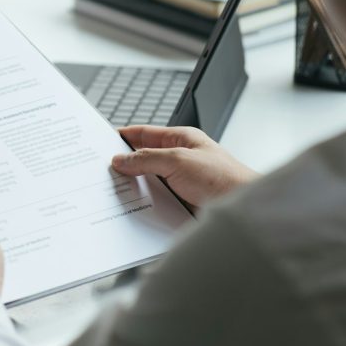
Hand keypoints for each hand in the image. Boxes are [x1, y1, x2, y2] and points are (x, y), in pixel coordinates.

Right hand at [112, 125, 258, 209]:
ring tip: (111, 191)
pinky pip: (155, 202)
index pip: (144, 133)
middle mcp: (179, 159)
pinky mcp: (180, 203)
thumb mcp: (177, 160)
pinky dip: (142, 205)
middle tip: (100, 170)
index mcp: (181, 139)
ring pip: (147, 183)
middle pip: (143, 159)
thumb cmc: (223, 178)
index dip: (122, 136)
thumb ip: (146, 158)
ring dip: (133, 188)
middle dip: (123, 165)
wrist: (244, 211)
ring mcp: (180, 182)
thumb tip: (120, 160)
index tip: (101, 141)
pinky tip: (131, 209)